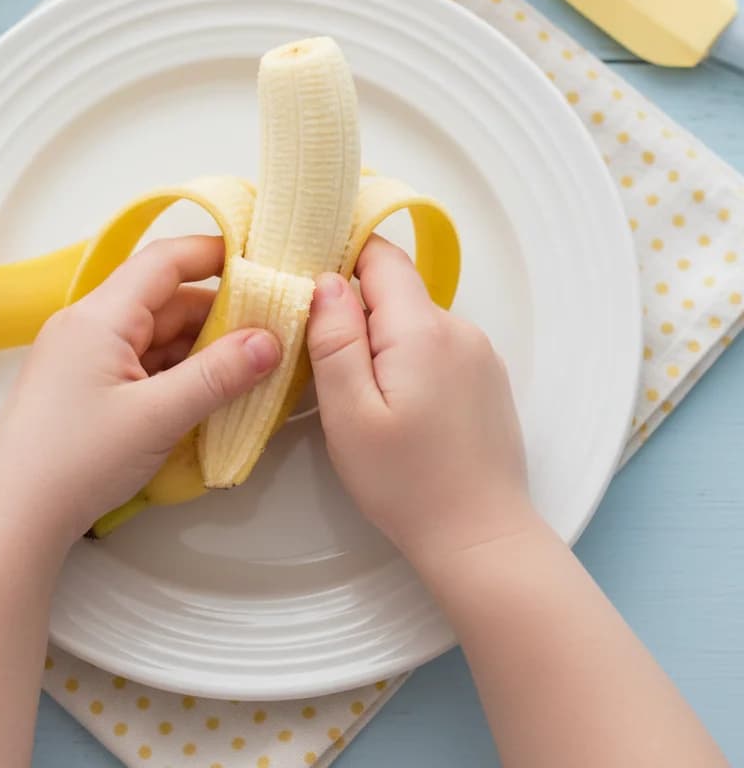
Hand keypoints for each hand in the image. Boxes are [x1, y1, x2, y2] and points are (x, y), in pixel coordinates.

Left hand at [0, 236, 279, 552]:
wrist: (11, 519)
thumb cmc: (76, 461)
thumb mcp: (157, 417)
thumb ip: (218, 375)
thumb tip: (272, 340)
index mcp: (101, 316)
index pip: (165, 261)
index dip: (215, 254)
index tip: (263, 264)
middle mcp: (90, 325)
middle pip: (165, 299)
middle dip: (219, 314)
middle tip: (271, 333)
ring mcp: (85, 356)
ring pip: (157, 334)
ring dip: (201, 347)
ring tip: (249, 368)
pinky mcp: (86, 386)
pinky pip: (142, 362)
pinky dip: (178, 372)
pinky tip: (209, 392)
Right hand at [306, 235, 532, 573]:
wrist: (482, 538)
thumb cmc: (406, 482)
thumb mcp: (350, 413)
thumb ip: (335, 339)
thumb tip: (326, 278)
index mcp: (422, 329)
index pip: (380, 256)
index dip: (340, 258)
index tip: (308, 288)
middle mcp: (459, 328)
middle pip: (396, 290)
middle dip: (356, 313)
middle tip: (326, 363)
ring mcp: (479, 353)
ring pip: (414, 321)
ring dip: (382, 341)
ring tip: (363, 398)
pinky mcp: (486, 378)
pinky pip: (436, 346)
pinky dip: (409, 361)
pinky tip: (400, 410)